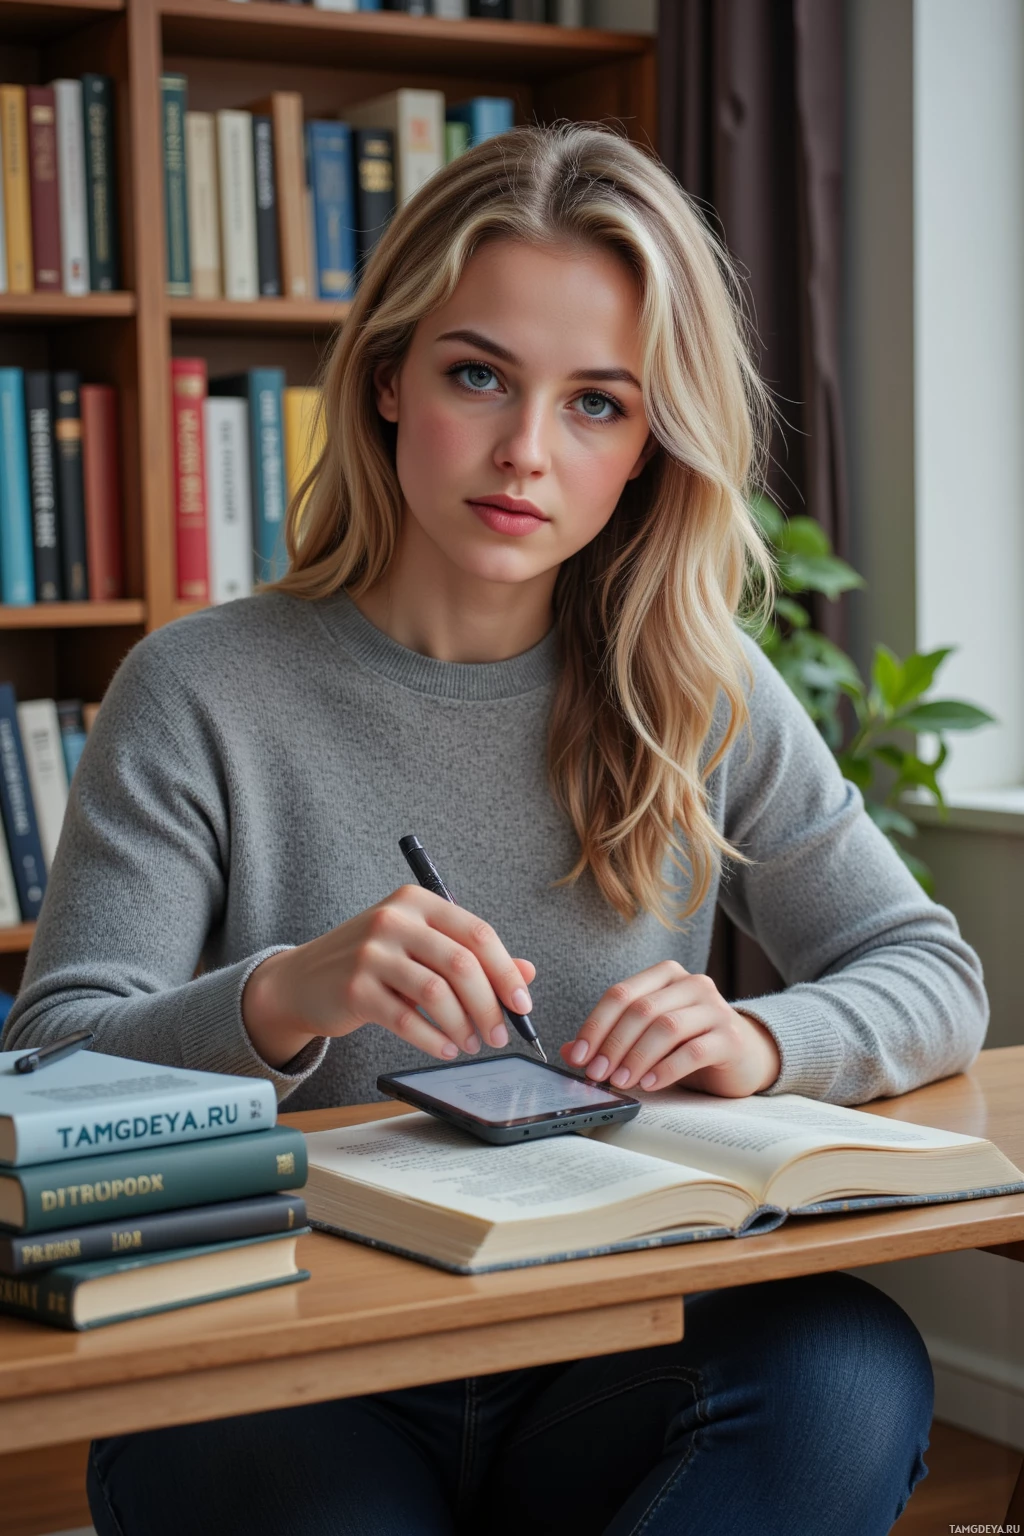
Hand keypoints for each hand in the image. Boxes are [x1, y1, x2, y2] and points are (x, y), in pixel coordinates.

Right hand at [242, 885, 536, 1070]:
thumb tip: (526, 974)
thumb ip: (472, 956)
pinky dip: (434, 1040)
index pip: (477, 933)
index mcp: (418, 901)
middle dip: (489, 1006)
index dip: (506, 972)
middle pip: (461, 964)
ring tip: (471, 1044)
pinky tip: (446, 1049)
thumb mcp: (421, 948)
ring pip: (437, 993)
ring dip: (463, 1026)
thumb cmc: (371, 962)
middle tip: (500, 1035)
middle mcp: (394, 919)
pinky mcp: (354, 989)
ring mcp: (371, 953)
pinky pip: (407, 1020)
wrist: (302, 980)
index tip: (522, 1006)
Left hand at [559, 960, 780, 1096]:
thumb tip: (569, 1052)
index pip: (621, 993)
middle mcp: (691, 983)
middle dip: (613, 1044)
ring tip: (620, 1081)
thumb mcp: (649, 1036)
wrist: (745, 1054)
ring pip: (666, 1027)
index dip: (595, 1025)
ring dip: (636, 1057)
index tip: (579, 1055)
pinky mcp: (730, 1036)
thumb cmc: (689, 1042)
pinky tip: (649, 1084)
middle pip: (641, 1010)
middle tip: (596, 1073)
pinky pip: (693, 1051)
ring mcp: (714, 1007)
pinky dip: (666, 1069)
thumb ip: (612, 1038)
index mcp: (665, 975)